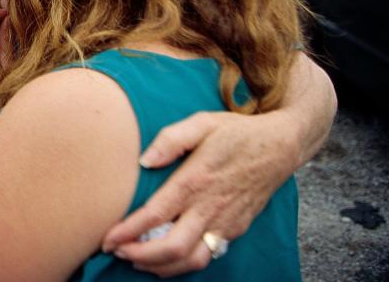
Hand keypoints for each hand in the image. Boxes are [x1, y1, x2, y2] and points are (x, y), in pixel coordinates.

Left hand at [102, 110, 296, 276]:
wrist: (281, 146)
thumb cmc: (236, 132)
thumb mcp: (202, 122)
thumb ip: (170, 139)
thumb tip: (144, 161)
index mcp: (196, 181)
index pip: (156, 215)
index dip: (128, 231)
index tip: (107, 238)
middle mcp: (210, 207)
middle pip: (173, 247)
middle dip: (139, 255)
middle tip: (115, 251)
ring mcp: (226, 222)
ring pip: (192, 260)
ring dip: (160, 266)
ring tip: (134, 259)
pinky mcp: (236, 229)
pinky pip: (207, 256)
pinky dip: (182, 264)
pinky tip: (164, 258)